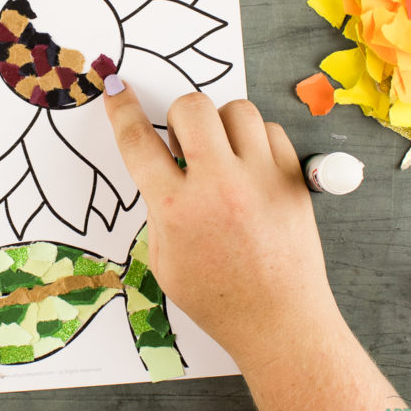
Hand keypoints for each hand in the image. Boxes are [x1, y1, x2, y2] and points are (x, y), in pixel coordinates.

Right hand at [103, 82, 339, 368]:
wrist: (279, 320)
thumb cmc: (217, 298)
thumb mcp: (165, 259)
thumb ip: (161, 207)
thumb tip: (164, 165)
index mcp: (177, 208)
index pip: (138, 141)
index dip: (122, 109)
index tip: (117, 90)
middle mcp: (219, 186)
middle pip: (192, 106)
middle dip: (181, 116)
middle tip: (184, 142)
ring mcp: (260, 178)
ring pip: (237, 109)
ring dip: (222, 124)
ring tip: (222, 155)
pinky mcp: (293, 178)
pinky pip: (271, 129)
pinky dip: (256, 140)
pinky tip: (250, 167)